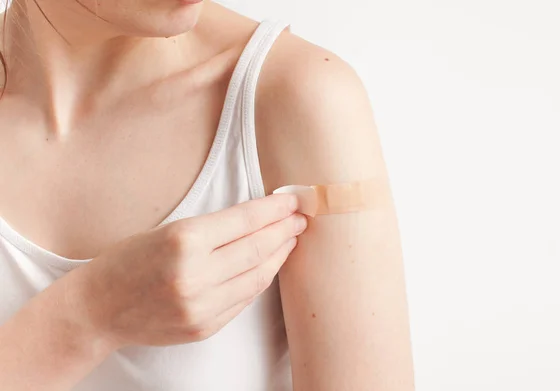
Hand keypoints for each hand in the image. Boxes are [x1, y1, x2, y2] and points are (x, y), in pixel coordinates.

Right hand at [78, 194, 306, 347]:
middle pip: (257, 249)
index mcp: (183, 241)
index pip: (244, 221)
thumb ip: (213, 229)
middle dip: (284, 231)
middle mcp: (195, 275)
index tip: (292, 201)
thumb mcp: (168, 230)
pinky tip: (268, 265)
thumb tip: (259, 219)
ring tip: (290, 240)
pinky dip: (260, 279)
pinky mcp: (205, 327)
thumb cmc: (129, 260)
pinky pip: (244, 299)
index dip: (273, 211)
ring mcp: (201, 307)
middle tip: (299, 219)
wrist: (98, 308)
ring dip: (278, 256)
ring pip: (257, 277)